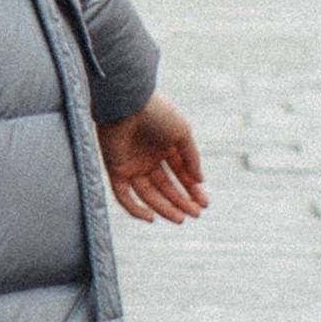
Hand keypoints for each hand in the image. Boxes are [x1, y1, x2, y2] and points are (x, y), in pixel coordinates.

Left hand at [98, 96, 206, 226]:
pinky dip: (135, 209)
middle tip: (196, 214)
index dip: (192, 189)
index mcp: (164, 146)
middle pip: (165, 186)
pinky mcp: (115, 169)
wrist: (127, 102)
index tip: (204, 203)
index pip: (180, 173)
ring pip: (148, 193)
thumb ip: (191, 158)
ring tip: (180, 219)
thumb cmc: (156, 112)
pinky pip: (123, 195)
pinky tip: (150, 217)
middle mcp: (148, 157)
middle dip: (181, 200)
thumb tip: (200, 181)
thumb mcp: (182, 133)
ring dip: (164, 207)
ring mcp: (131, 164)